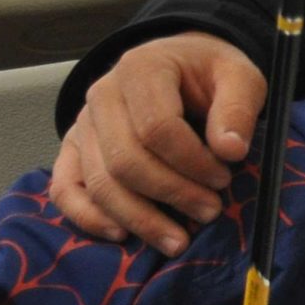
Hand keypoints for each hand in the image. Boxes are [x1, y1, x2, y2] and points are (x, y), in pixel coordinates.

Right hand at [49, 34, 264, 253]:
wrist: (179, 65)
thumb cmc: (208, 74)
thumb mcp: (240, 77)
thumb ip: (238, 108)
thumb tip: (231, 150)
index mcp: (141, 68)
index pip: (157, 127)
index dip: (192, 161)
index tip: (224, 178)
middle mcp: (102, 95)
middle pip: (125, 160)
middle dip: (171, 193)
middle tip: (210, 211)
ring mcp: (82, 124)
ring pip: (99, 182)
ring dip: (140, 218)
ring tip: (179, 239)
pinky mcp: (73, 150)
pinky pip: (65, 189)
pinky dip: (89, 217)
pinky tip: (123, 235)